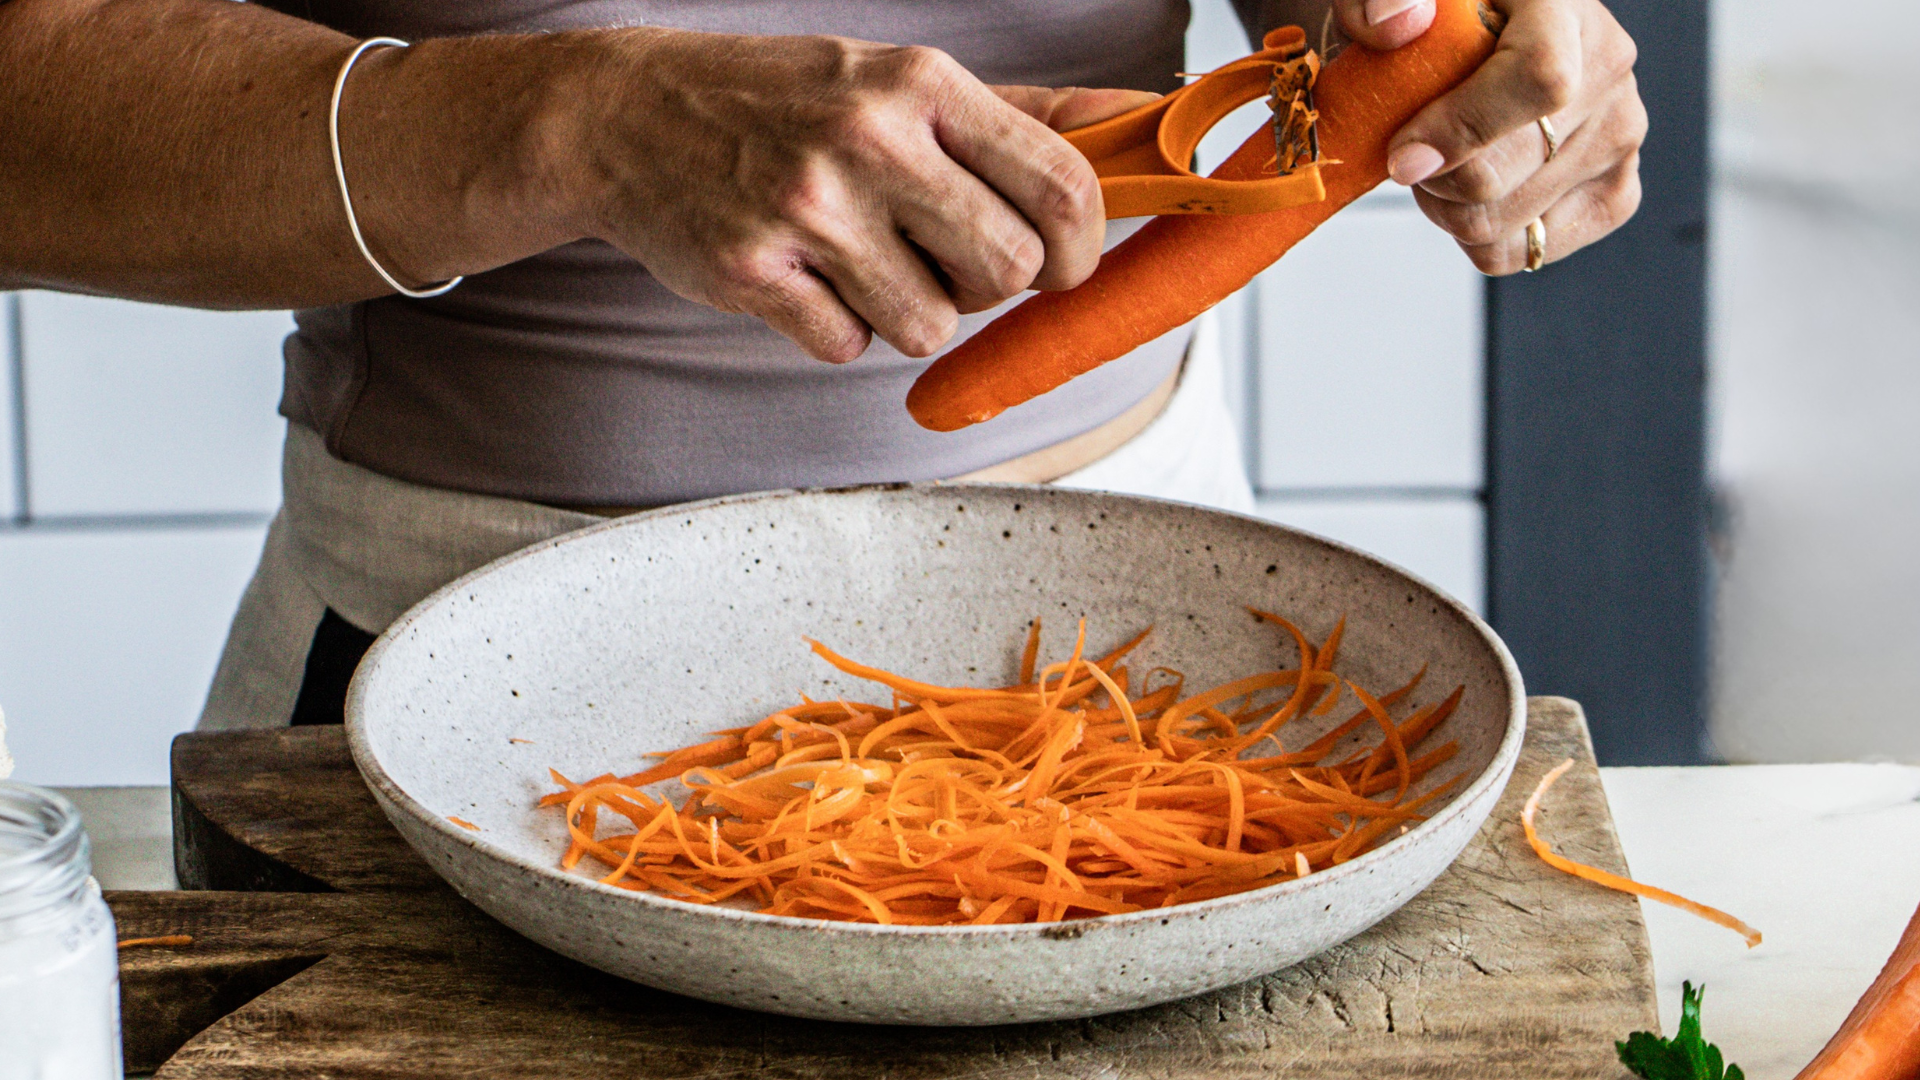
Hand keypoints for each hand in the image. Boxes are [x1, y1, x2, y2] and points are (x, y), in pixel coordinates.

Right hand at [564, 30, 1151, 362]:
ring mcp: (806, 208)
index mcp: (923, 84)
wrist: (624, 114)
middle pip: (1010, 270)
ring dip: (910, 313)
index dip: (1084, 247)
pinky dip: (837, 328)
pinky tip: (803, 276)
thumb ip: (1021, 119)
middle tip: (949, 263)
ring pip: (931, 326)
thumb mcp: (900, 80)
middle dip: (993, 288)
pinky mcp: (753, 272)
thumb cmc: (786, 99)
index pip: (1063, 186)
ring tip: (861, 260)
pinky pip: (848, 346)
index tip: (1065, 263)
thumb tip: (1142, 123)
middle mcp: (869, 138)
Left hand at [1333, 0, 1645, 273]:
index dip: (1460, 129)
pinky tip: (1469, 193)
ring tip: (1439, 163)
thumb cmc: (1435, 16)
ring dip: (1444, 207)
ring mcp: (1619, 136)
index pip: (1538, 80)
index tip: (1402, 154)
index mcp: (1563, 4)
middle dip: (1429, 177)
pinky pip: (1525, 252)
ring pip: (1503, 223)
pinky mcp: (1613, 193)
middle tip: (1408, 147)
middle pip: (1503, 173)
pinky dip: (1477, 236)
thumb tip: (1396, 26)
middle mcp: (1609, 70)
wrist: (1473, 34)